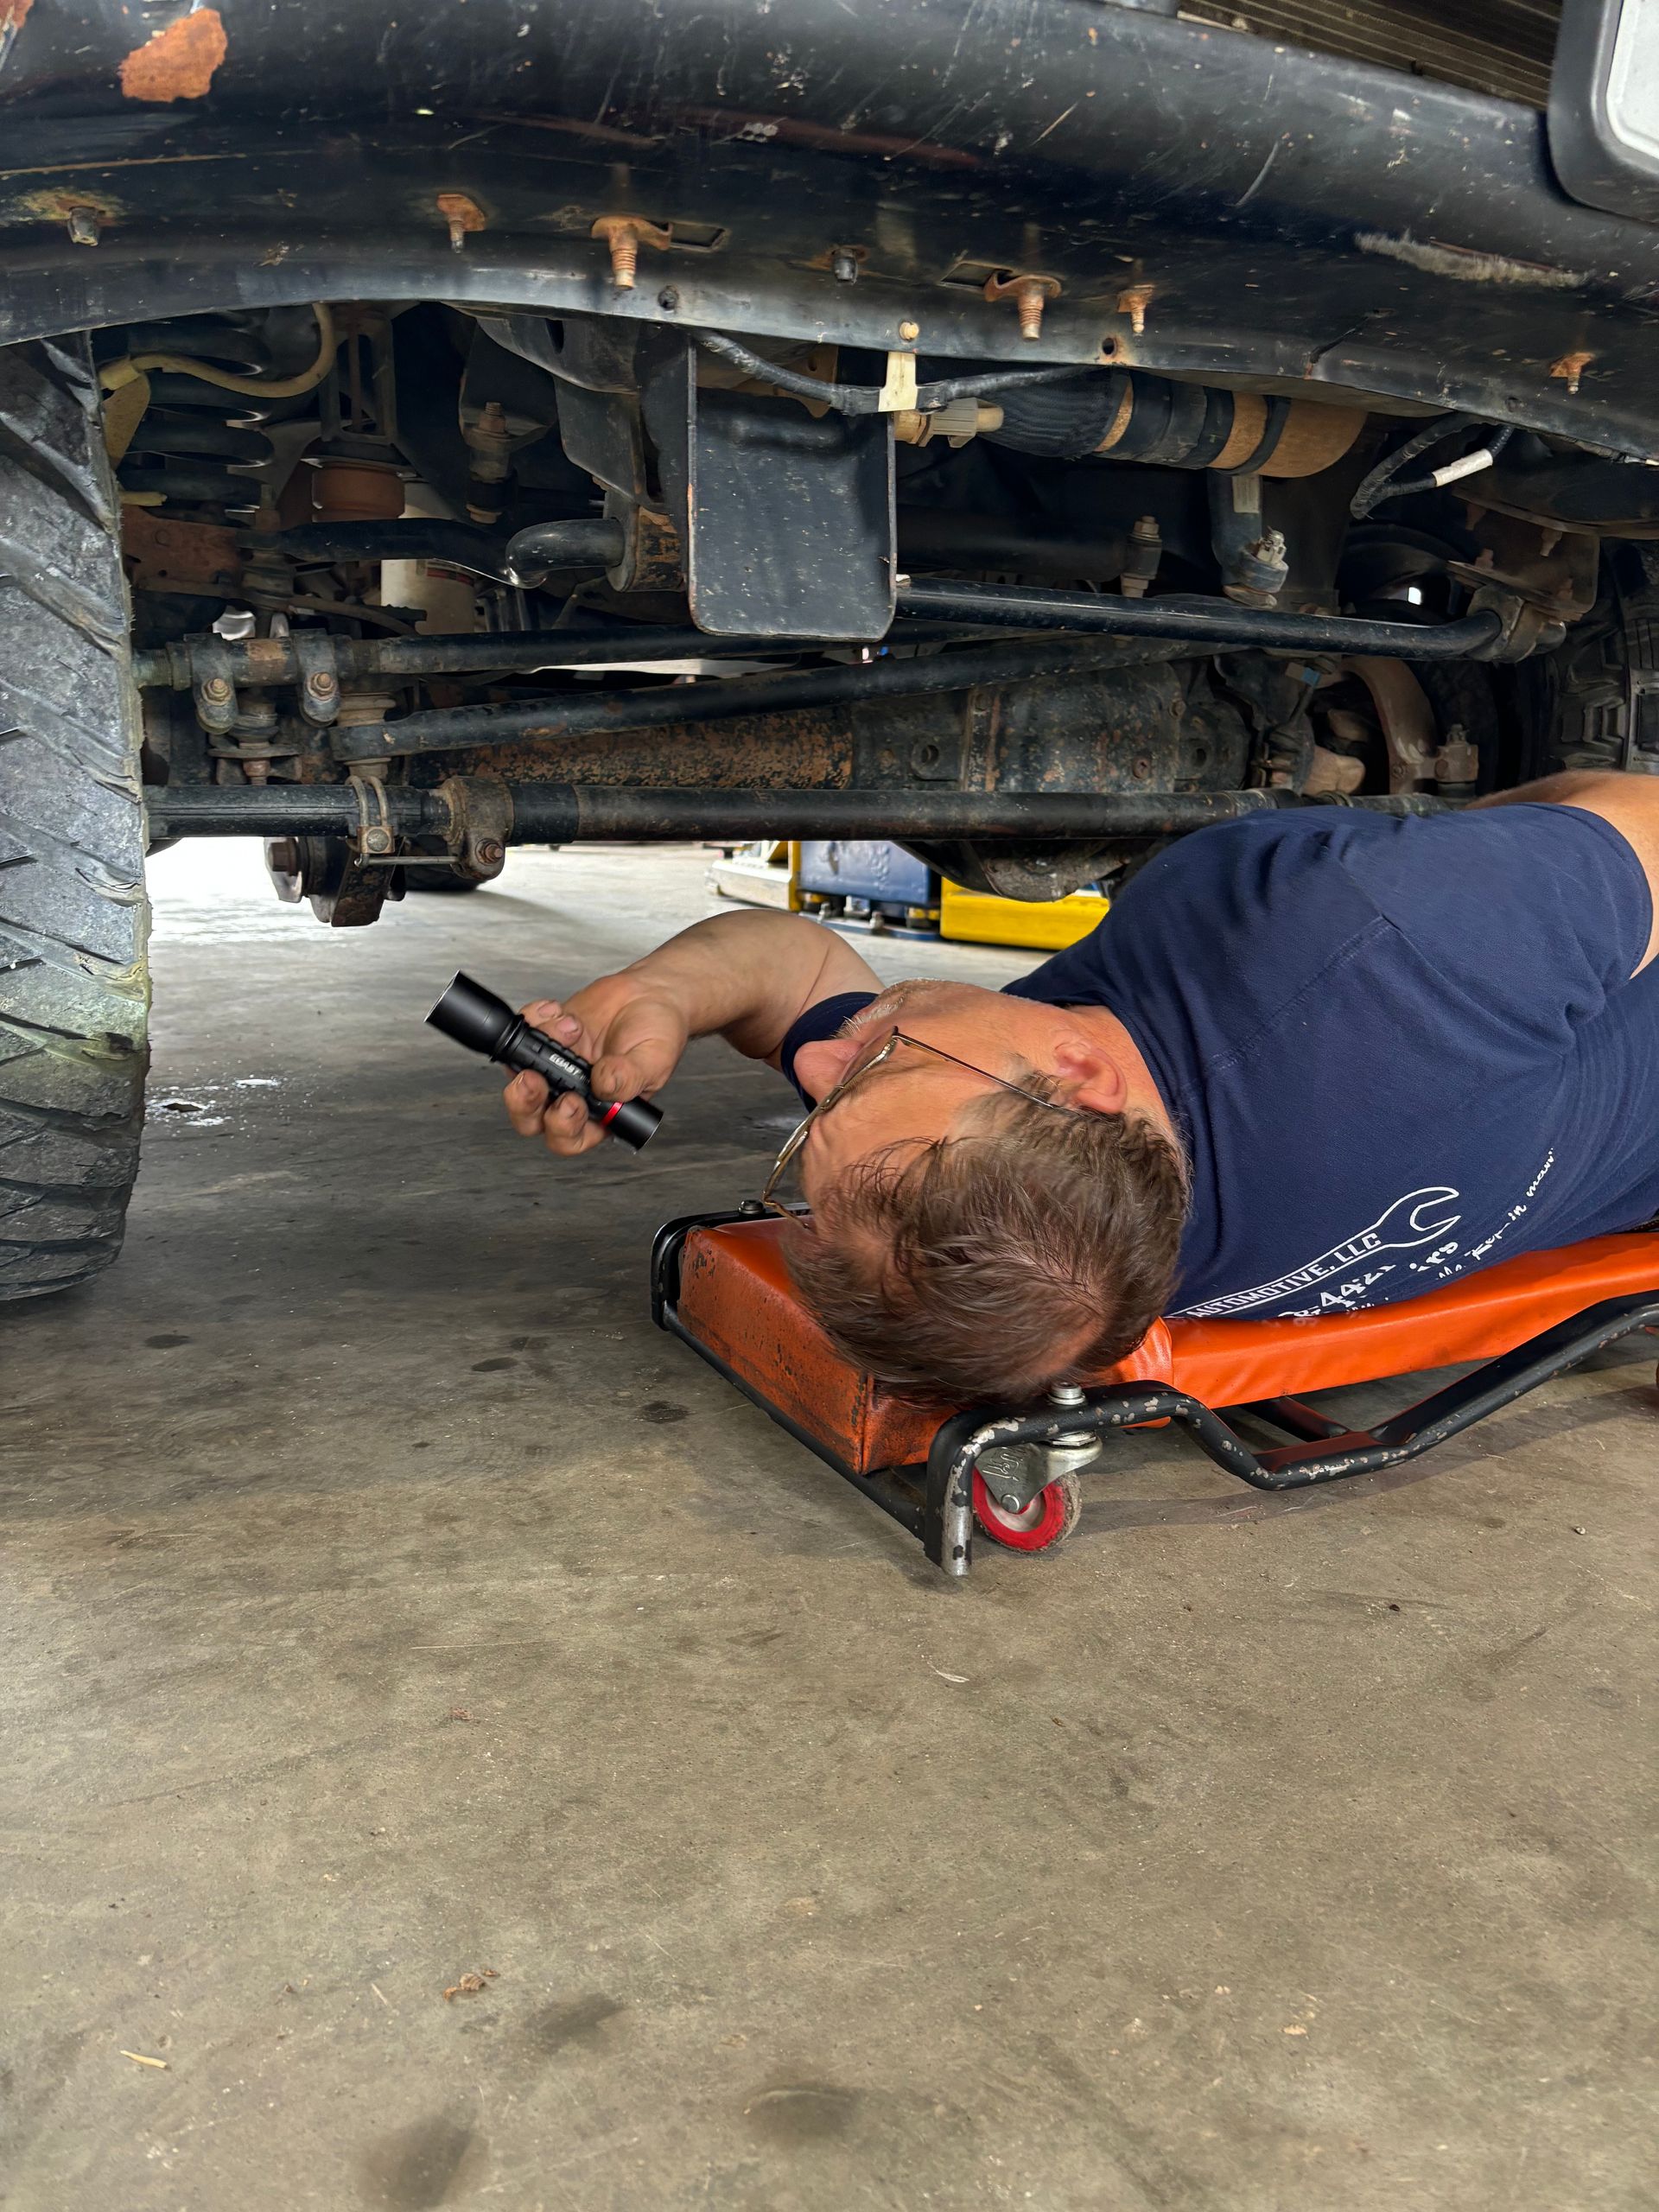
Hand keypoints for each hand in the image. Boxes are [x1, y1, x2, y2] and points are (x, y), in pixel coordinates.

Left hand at [501, 973, 688, 1156]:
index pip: (570, 1137)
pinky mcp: (546, 1037)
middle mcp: (573, 1094)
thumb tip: (602, 1085)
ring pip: (519, 1076)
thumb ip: (630, 1078)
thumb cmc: (657, 1033)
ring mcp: (555, 1067)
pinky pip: (523, 1035)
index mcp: (600, 1114)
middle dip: (524, 1101)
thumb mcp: (653, 1060)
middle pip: (531, 1116)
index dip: (562, 1127)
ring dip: (533, 1050)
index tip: (572, 1102)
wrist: (651, 994)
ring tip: (570, 1027)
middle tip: (533, 1078)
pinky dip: (533, 1021)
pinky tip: (557, 1012)